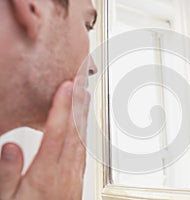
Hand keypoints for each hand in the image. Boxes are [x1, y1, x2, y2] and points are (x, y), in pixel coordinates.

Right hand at [0, 80, 89, 199]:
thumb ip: (7, 175)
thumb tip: (11, 147)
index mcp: (45, 175)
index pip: (56, 132)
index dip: (62, 107)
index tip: (67, 87)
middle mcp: (64, 172)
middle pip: (74, 131)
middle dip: (78, 103)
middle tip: (82, 82)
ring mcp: (74, 175)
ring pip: (82, 138)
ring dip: (83, 115)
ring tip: (85, 96)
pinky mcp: (77, 179)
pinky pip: (83, 150)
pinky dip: (84, 132)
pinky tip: (84, 126)